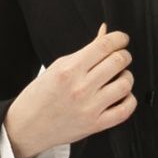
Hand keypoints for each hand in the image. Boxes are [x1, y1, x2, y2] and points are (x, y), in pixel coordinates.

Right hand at [4, 23, 133, 157]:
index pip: (104, 45)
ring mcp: (89, 107)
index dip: (119, 38)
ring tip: (120, 77)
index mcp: (69, 69)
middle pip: (118, 61)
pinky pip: (125, 110)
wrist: (27, 126)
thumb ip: (85, 52)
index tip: (122, 39)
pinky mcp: (95, 125)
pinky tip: (122, 96)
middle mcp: (80, 87)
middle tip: (121, 57)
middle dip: (124, 55)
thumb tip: (105, 32)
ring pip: (125, 84)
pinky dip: (129, 100)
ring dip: (127, 77)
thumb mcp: (57, 67)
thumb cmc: (40, 95)